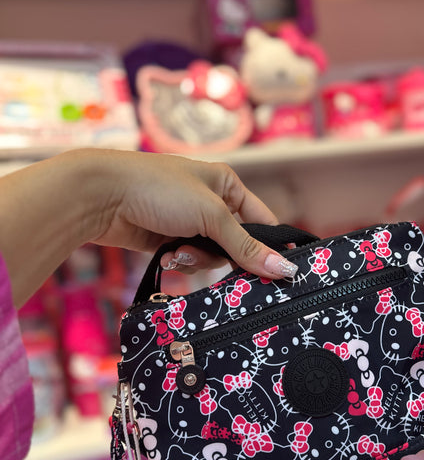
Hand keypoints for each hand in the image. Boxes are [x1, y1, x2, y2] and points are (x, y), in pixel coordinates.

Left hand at [90, 149, 297, 278]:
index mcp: (227, 184)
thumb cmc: (159, 190)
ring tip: (175, 252)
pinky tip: (164, 256)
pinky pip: (187, 260)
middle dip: (221, 256)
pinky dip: (179, 261)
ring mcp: (188, 222)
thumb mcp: (210, 216)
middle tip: (209, 258)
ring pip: (210, 256)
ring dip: (195, 259)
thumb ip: (246, 246)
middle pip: (235, 244)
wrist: (101, 196)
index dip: (269, 247)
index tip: (278, 274)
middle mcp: (211, 202)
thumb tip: (286, 269)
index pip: (262, 221)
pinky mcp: (168, 239)